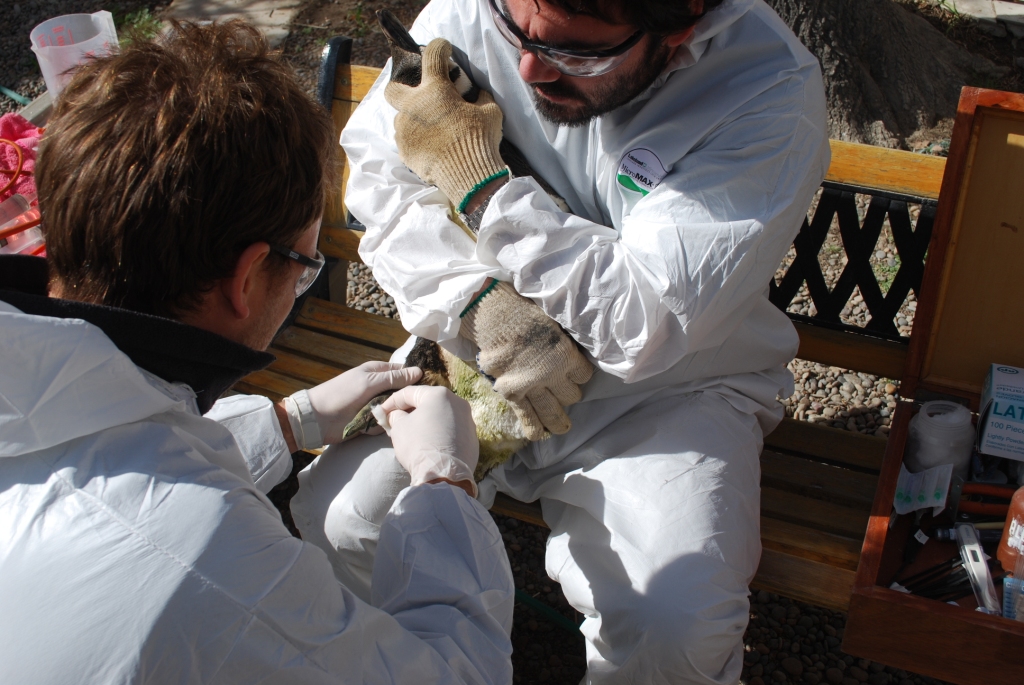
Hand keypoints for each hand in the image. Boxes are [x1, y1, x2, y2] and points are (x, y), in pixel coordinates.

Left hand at [282, 361, 422, 448]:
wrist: (318, 418)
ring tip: (387, 418)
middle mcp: (378, 388)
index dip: (414, 378)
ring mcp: (375, 406)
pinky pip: (384, 423)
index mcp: (378, 372)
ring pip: (395, 410)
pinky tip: (374, 427)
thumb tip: (419, 371)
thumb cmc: (342, 394)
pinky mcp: (370, 422)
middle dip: (403, 401)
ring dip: (392, 415)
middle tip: (408, 407)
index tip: (426, 387)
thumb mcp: (370, 382)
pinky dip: (380, 426)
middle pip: (402, 393)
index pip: (403, 372)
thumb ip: (394, 378)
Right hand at [380, 385, 478, 496]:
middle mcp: (458, 403)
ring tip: (412, 433)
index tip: (382, 412)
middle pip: (428, 403)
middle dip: (410, 411)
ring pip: (441, 416)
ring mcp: (468, 421)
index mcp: (439, 395)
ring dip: (426, 421)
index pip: (409, 393)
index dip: (392, 402)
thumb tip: (396, 414)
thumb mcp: (399, 427)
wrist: (443, 475)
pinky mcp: (472, 438)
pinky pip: (451, 430)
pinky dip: (439, 433)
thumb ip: (396, 415)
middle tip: (395, 421)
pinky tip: (430, 443)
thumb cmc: (419, 445)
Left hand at [384, 38, 505, 207]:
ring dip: (414, 120)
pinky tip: (431, 147)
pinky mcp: (403, 150)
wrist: (468, 177)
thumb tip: (476, 94)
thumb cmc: (480, 139)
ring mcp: (404, 129)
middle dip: (402, 88)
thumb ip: (479, 98)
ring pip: (402, 118)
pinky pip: (406, 140)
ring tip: (433, 130)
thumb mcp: (490, 112)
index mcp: (435, 90)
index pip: (432, 55)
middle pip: (393, 88)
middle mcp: (413, 106)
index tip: (444, 49)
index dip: (439, 47)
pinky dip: (416, 140)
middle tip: (419, 96)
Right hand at [459, 282, 593, 440]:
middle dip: (568, 392)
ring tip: (562, 427)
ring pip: (552, 412)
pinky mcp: (511, 393)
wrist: (491, 313)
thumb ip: (562, 340)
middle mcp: (551, 375)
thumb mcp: (553, 321)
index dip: (579, 373)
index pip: (584, 375)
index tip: (573, 370)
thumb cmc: (523, 309)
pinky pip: (526, 416)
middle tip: (562, 388)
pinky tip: (540, 435)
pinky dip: (533, 428)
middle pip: (571, 396)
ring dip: (559, 421)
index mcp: (565, 356)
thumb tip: (568, 348)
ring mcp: (530, 387)